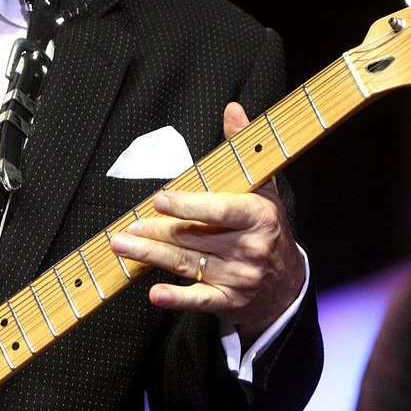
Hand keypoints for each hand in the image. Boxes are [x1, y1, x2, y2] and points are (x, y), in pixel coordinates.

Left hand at [109, 102, 305, 346]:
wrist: (288, 282)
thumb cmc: (267, 226)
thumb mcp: (262, 186)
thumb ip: (243, 147)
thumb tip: (232, 108)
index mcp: (259, 216)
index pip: (219, 210)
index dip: (188, 206)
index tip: (159, 200)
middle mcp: (251, 248)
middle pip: (194, 238)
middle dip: (156, 232)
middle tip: (127, 228)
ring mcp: (240, 278)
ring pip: (188, 265)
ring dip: (152, 256)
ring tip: (122, 246)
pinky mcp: (230, 302)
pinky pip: (199, 301)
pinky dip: (176, 298)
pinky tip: (154, 293)